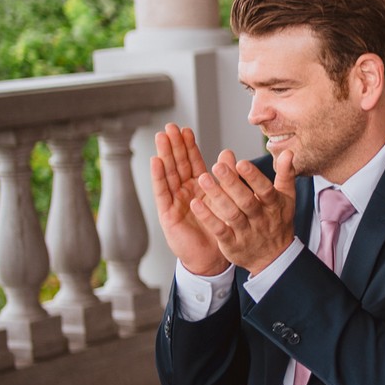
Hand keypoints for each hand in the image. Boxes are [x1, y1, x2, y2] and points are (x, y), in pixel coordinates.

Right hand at [149, 125, 228, 275]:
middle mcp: (184, 192)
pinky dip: (158, 177)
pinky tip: (156, 161)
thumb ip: (225, 177)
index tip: (186, 129)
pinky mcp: (167, 214)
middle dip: (174, 145)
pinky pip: (162, 193)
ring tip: (161, 137)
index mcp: (199, 188)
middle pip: (178, 164)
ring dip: (164, 155)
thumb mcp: (224, 199)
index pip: (192, 163)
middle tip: (170, 126)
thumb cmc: (219, 229)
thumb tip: (228, 152)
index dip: (188, 147)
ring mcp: (174, 202)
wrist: (212, 258)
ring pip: (168, 174)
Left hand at [184, 148, 297, 275]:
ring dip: (217, 196)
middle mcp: (261, 219)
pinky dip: (208, 217)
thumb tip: (288, 152)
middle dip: (232, 184)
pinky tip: (195, 204)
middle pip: (247, 201)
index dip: (254, 178)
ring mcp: (246, 233)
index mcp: (275, 206)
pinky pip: (219, 230)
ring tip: (203, 178)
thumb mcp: (287, 199)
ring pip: (232, 214)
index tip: (241, 163)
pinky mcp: (232, 244)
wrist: (274, 258)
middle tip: (218, 166)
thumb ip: (285, 175)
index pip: (266, 190)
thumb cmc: (278, 221)